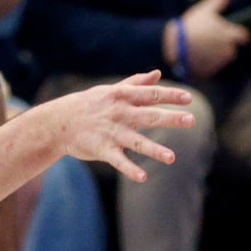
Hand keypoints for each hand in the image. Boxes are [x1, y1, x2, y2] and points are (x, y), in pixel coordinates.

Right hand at [49, 72, 193, 181]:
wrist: (58, 122)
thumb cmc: (89, 104)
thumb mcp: (111, 90)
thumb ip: (136, 83)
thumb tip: (157, 73)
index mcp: (123, 97)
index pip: (152, 94)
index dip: (171, 95)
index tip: (188, 98)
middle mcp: (119, 114)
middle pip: (150, 116)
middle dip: (171, 118)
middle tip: (191, 120)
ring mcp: (111, 133)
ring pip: (136, 142)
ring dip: (154, 150)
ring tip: (171, 158)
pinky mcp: (101, 149)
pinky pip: (118, 161)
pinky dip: (130, 169)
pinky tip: (143, 177)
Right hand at [165, 0, 248, 79]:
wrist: (174, 45)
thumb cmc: (191, 26)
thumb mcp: (206, 9)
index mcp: (231, 34)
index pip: (243, 36)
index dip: (237, 35)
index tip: (230, 34)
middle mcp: (228, 49)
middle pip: (231, 49)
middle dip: (224, 45)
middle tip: (210, 41)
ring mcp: (217, 61)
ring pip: (221, 59)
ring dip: (216, 55)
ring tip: (202, 50)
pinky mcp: (208, 71)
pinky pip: (210, 68)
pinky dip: (206, 64)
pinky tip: (196, 58)